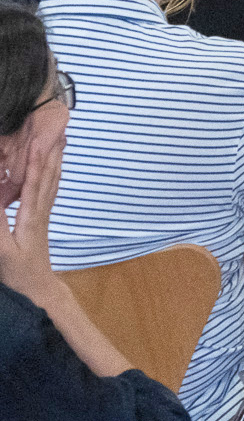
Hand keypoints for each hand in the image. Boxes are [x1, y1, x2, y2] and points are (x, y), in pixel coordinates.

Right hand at [0, 133, 63, 298]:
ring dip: (55, 161)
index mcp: (31, 218)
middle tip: (60, 130)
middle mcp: (40, 213)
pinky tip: (53, 170)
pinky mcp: (40, 221)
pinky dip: (51, 176)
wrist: (37, 290)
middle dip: (52, 154)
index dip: (36, 163)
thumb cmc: (17, 273)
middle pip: (49, 178)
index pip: (35, 185)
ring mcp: (42, 216)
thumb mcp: (2, 250)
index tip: (39, 141)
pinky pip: (48, 193)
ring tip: (61, 141)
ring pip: (52, 183)